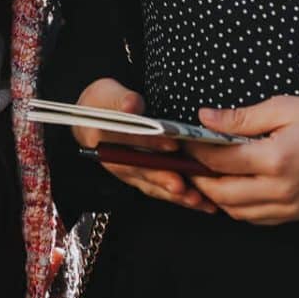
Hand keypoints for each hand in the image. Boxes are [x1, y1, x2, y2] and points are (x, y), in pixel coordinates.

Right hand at [73, 79, 215, 213]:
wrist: (98, 118)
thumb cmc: (104, 104)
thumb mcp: (108, 94)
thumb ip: (122, 99)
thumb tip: (131, 104)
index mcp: (105, 140)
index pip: (129, 141)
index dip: (151, 143)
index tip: (171, 144)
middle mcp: (118, 161)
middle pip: (142, 171)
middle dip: (164, 179)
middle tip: (182, 186)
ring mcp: (131, 173)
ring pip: (154, 186)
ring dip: (175, 195)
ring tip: (196, 200)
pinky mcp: (143, 179)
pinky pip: (162, 190)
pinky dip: (181, 197)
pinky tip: (201, 202)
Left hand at [187, 97, 298, 224]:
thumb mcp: (283, 107)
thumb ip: (240, 118)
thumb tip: (204, 119)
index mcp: (275, 159)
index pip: (220, 161)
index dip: (197, 152)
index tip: (185, 142)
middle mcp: (280, 190)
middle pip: (222, 194)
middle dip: (200, 180)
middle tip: (191, 163)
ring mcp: (289, 207)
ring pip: (236, 212)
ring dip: (217, 196)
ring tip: (210, 175)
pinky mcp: (296, 215)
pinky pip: (256, 219)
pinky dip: (239, 207)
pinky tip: (236, 188)